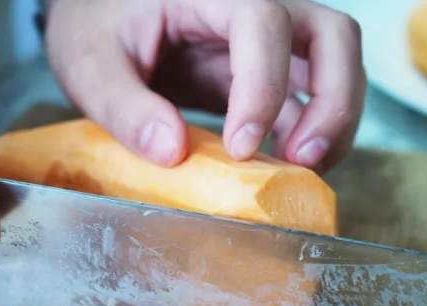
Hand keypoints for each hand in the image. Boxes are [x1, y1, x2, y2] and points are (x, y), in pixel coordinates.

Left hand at [46, 0, 364, 170]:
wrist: (103, 21)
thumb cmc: (95, 27)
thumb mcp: (89, 63)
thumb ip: (123, 106)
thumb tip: (172, 152)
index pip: (264, 23)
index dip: (263, 87)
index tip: (239, 149)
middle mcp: (256, 6)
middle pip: (333, 36)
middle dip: (332, 101)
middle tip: (302, 158)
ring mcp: (268, 41)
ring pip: (336, 65)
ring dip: (332, 121)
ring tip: (301, 169)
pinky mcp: (266, 73)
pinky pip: (308, 99)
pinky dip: (308, 134)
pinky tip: (283, 168)